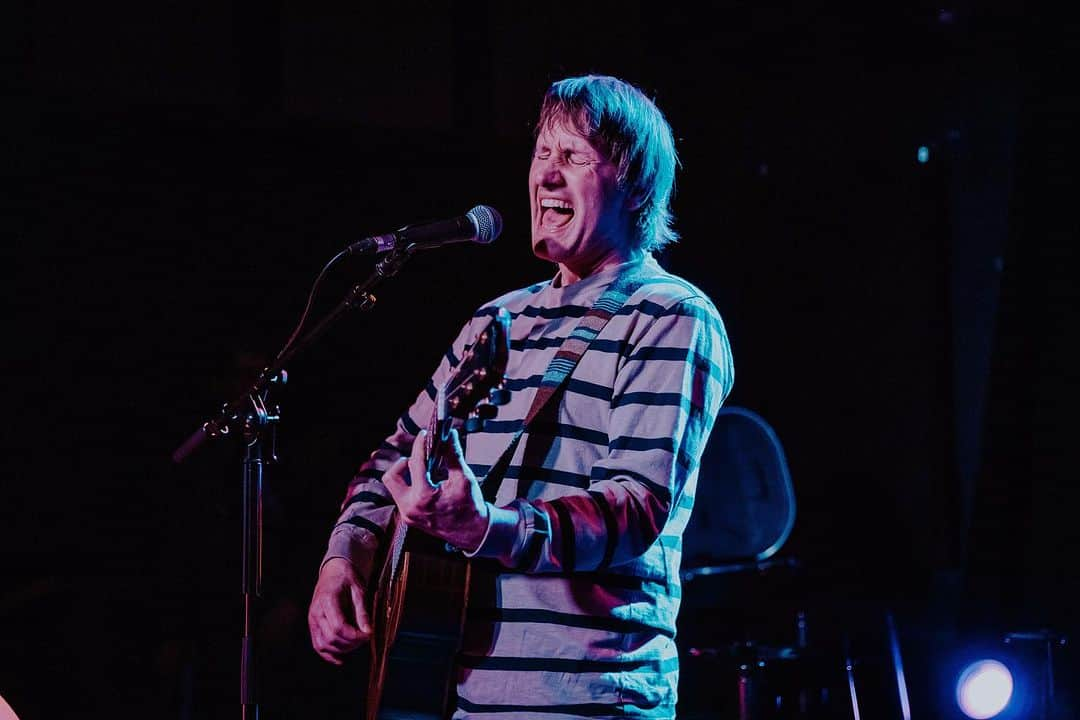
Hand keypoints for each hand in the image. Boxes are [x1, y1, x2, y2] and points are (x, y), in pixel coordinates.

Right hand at [308, 557, 371, 664]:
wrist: (334, 571)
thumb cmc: (347, 578)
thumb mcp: (359, 591)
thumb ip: (362, 611)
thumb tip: (368, 631)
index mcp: (328, 600)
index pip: (339, 627)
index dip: (355, 636)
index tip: (368, 634)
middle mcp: (316, 612)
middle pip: (332, 638)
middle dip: (351, 643)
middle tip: (365, 638)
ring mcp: (312, 620)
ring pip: (323, 644)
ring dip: (341, 649)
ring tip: (356, 644)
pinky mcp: (313, 625)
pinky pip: (318, 645)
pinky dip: (328, 655)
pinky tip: (340, 659)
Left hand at [382, 428, 489, 552]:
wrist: (473, 533)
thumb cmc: (470, 507)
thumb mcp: (464, 478)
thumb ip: (453, 454)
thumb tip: (450, 435)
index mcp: (423, 497)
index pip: (415, 463)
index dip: (419, 445)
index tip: (424, 435)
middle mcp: (410, 508)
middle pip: (391, 477)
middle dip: (402, 463)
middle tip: (418, 457)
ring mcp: (408, 514)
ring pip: (395, 487)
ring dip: (406, 474)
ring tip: (424, 469)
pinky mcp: (409, 517)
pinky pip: (402, 496)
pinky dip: (411, 484)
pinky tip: (426, 480)